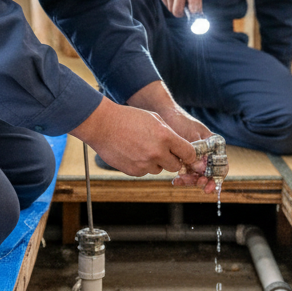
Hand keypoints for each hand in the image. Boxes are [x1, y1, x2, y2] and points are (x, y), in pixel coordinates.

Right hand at [71, 97, 198, 177]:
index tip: (186, 154)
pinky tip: (133, 152)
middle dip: (172, 160)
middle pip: (176, 166)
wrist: (102, 125)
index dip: (189, 155)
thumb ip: (170, 134)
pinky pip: (145, 172)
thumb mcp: (154, 119)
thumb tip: (181, 148)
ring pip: (159, 169)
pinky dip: (142, 165)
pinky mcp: (134, 171)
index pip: (189, 153)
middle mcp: (157, 152)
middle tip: (163, 151)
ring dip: (156, 162)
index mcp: (165, 137)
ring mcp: (144, 164)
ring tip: (143, 148)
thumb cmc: (129, 118)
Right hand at [140, 0, 201, 16]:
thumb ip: (197, 1)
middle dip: (180, 14)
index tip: (193, 17)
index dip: (194, 14)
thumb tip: (197, 17)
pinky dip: (170, 3)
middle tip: (183, 11)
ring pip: (172, 9)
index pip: (193, 6)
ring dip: (175, 8)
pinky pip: (166, 5)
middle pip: (178, 11)